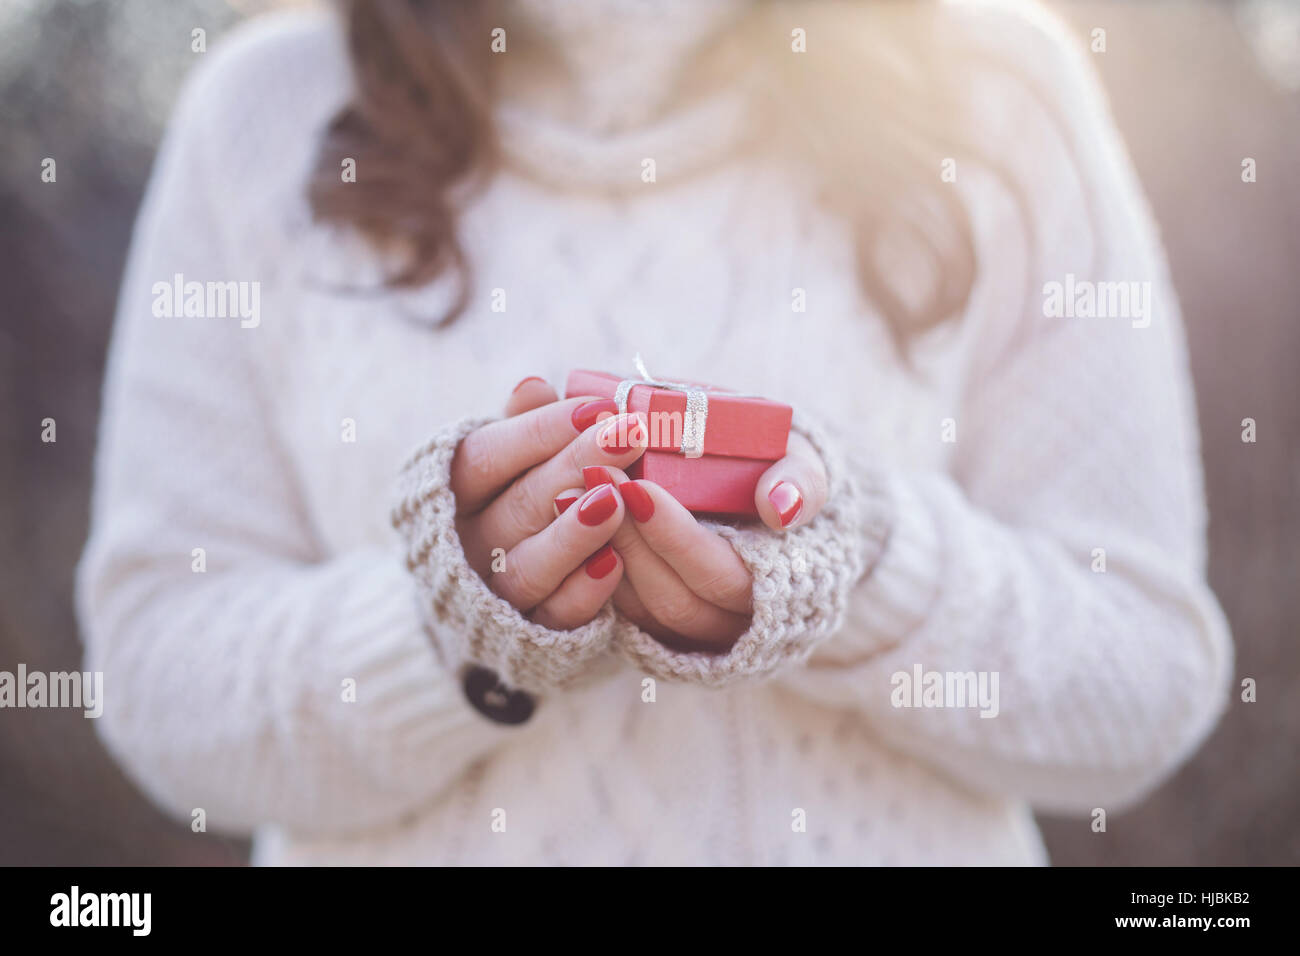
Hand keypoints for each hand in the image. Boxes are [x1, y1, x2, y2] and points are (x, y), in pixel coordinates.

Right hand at [449, 377, 648, 630]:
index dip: (539, 431)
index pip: (486, 457)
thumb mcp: (509, 463)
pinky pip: (554, 616)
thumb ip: (522, 426)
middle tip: (629, 435)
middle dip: (575, 467)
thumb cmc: (511, 503)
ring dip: (574, 534)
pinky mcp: (528, 635)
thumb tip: (533, 386)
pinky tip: (615, 564)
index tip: (599, 408)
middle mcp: (466, 544)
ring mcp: (494, 593)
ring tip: (615, 501)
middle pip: (517, 505)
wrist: (489, 599)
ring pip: (529, 566)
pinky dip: (583, 591)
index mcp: (455, 493)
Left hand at [506, 378, 828, 653]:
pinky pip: (621, 607)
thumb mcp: (806, 462)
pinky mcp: (659, 618)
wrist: (766, 487)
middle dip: (627, 538)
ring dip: (602, 549)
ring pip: (640, 607)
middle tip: (591, 476)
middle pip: (671, 598)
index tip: (636, 488)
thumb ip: (803, 480)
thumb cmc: (785, 470)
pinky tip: (569, 514)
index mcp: (778, 586)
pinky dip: (594, 563)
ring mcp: (695, 626)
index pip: (720, 576)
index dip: (675, 537)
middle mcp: (734, 620)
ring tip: (570, 490)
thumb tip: (781, 507)